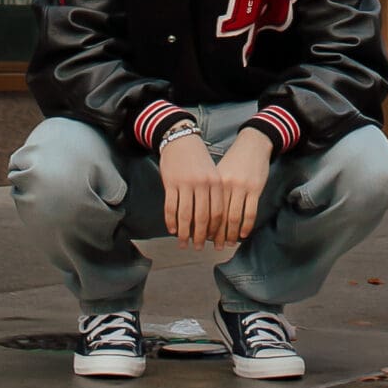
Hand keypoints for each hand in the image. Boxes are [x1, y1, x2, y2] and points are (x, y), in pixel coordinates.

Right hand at [159, 128, 226, 246]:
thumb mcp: (212, 173)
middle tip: (197, 248)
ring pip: (185, 216)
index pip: (217, 213)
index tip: (211, 240)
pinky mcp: (170, 183)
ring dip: (184, 233)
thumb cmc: (198, 160)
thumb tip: (212, 224)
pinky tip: (172, 230)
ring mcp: (185, 184)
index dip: (214, 230)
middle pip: (201, 218)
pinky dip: (171, 222)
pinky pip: (170, 208)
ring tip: (183, 243)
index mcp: (216, 182)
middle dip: (199, 237)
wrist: (181, 139)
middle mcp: (202, 184)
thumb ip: (213, 195)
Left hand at [212, 125, 273, 243]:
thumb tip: (201, 216)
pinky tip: (243, 234)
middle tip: (213, 247)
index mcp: (214, 182)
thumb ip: (211, 191)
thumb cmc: (234, 160)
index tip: (201, 238)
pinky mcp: (255, 188)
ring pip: (234, 218)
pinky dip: (246, 226)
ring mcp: (241, 187)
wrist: (253, 144)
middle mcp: (226, 185)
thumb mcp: (218, 172)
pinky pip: (250, 212)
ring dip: (231, 234)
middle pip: (219, 217)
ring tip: (228, 244)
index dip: (203, 227)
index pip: (206, 210)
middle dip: (216, 235)